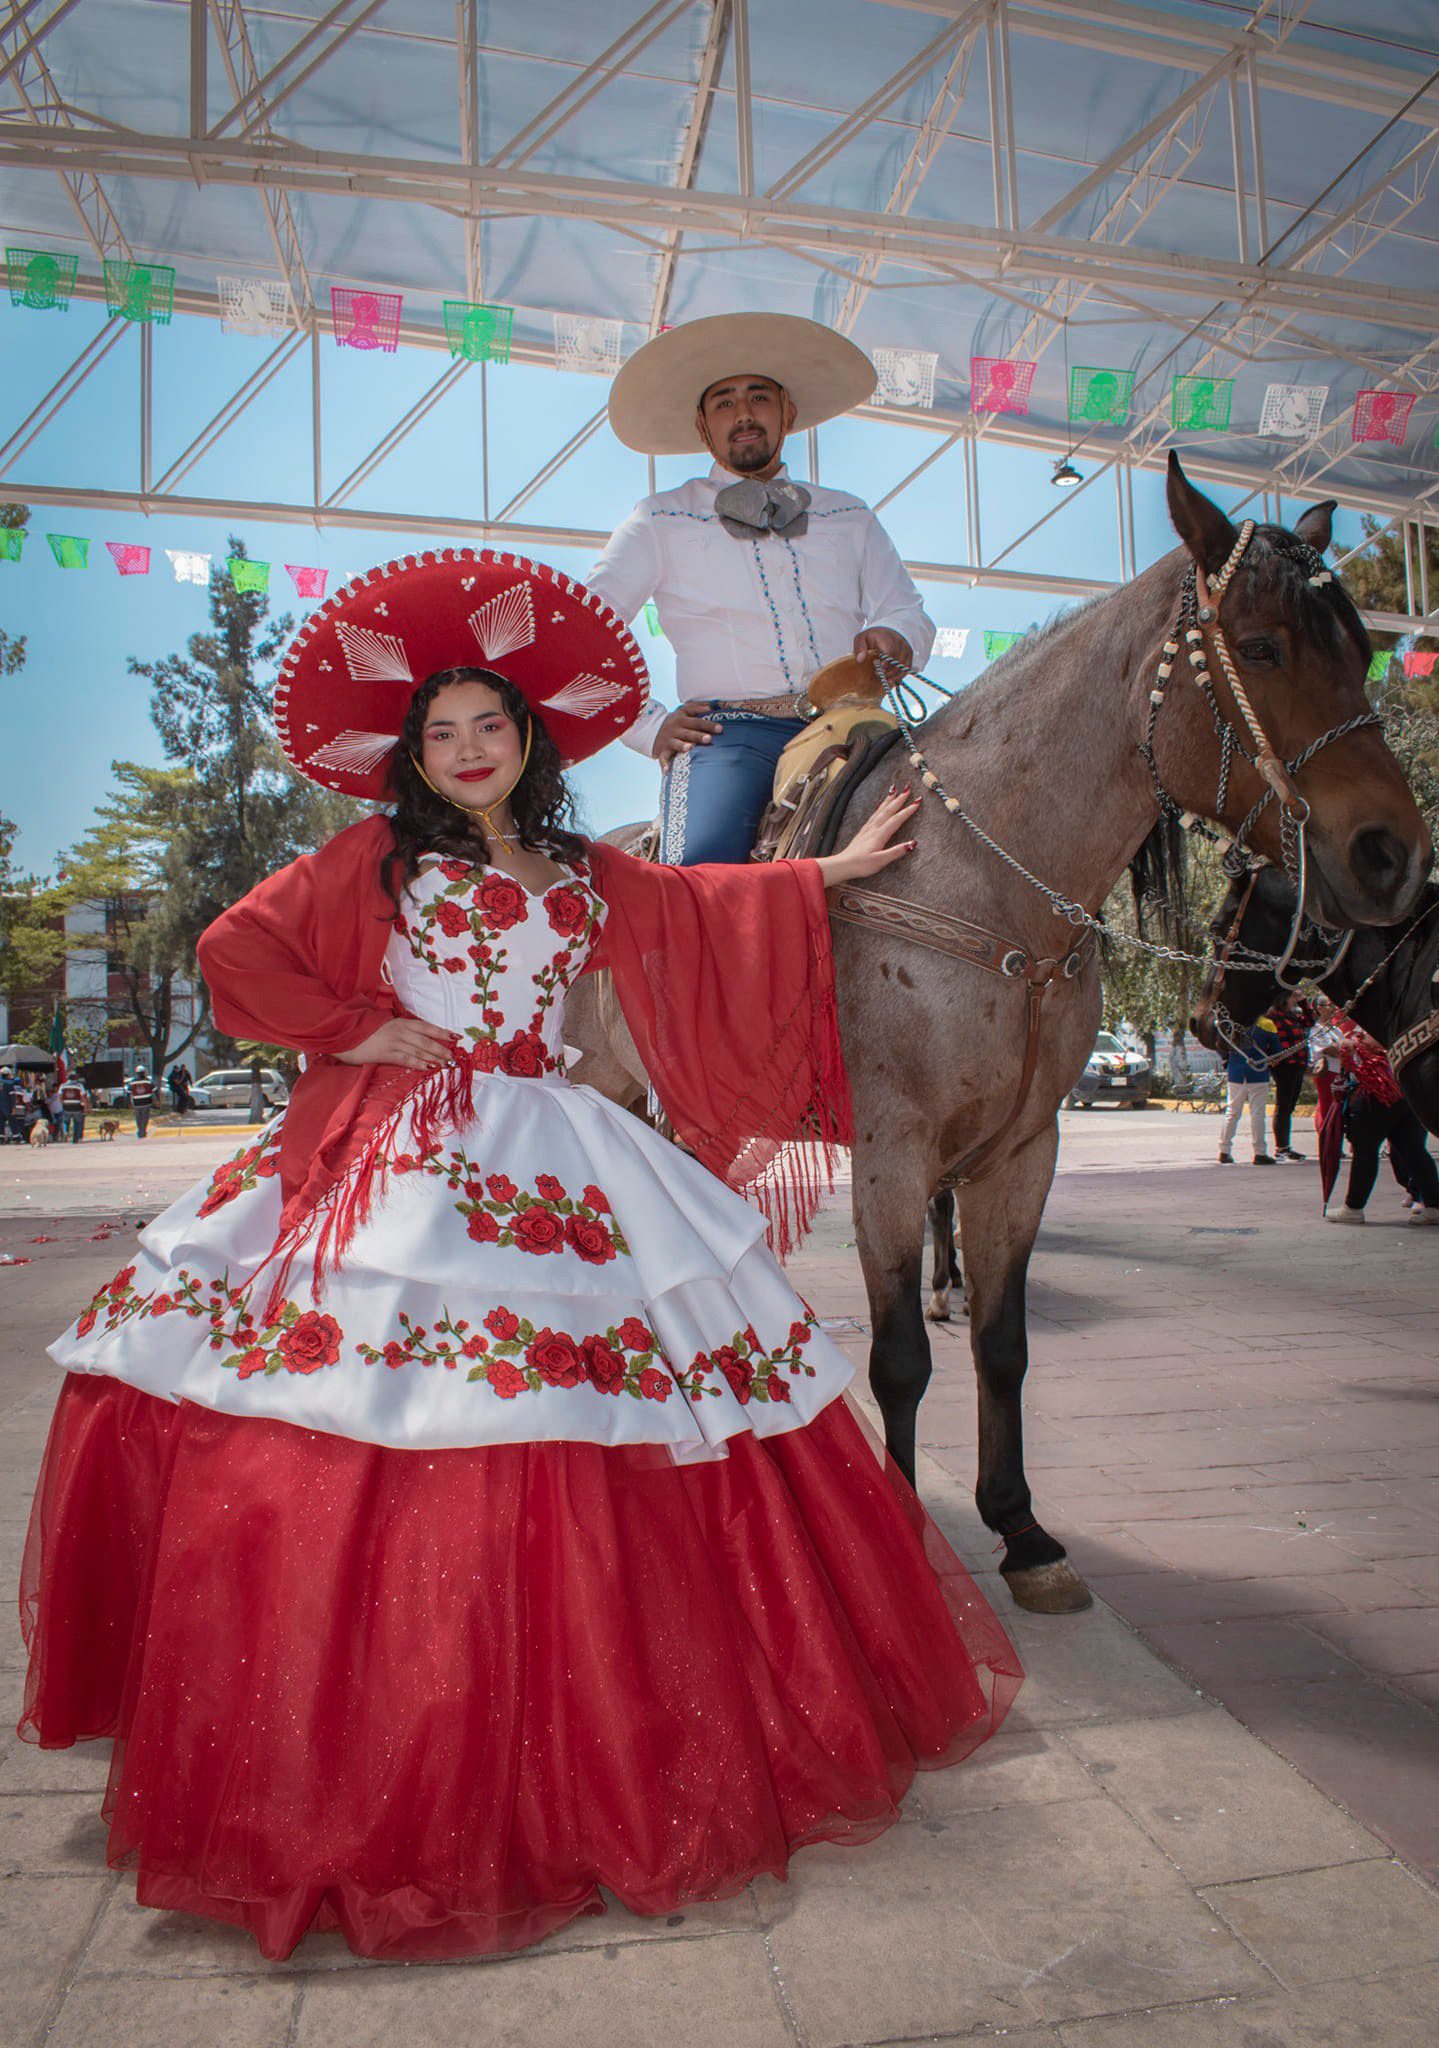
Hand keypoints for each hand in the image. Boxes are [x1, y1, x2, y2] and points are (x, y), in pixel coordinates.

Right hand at [335, 1017, 459, 1069]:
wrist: (344, 1032)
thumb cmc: (364, 1030)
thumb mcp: (385, 1025)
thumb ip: (401, 1029)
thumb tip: (417, 1038)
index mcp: (400, 1022)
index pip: (426, 1026)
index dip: (442, 1032)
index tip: (456, 1037)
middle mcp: (400, 1030)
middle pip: (426, 1040)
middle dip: (442, 1048)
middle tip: (455, 1056)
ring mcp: (393, 1042)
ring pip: (420, 1050)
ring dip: (435, 1057)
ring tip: (447, 1064)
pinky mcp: (386, 1053)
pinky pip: (407, 1059)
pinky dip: (420, 1063)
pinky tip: (430, 1067)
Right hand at [654, 704, 721, 767]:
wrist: (653, 730)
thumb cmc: (677, 721)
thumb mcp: (684, 710)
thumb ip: (698, 707)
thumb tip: (713, 706)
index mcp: (682, 718)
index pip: (697, 721)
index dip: (708, 724)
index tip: (720, 728)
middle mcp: (675, 728)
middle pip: (688, 732)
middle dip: (698, 736)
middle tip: (709, 739)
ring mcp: (668, 740)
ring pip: (676, 743)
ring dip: (682, 746)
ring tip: (690, 747)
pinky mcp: (662, 751)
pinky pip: (663, 758)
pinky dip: (664, 764)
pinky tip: (667, 771)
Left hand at [815, 786, 921, 887]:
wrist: (843, 865)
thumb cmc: (861, 865)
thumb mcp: (880, 861)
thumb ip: (896, 851)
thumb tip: (913, 844)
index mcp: (879, 835)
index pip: (896, 820)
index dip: (907, 811)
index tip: (917, 802)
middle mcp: (873, 829)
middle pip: (888, 811)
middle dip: (899, 800)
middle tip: (908, 789)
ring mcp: (867, 829)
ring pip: (880, 811)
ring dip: (889, 800)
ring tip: (895, 791)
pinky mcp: (863, 832)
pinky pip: (873, 815)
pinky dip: (879, 808)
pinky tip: (880, 805)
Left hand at [853, 628, 912, 681]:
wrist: (886, 632)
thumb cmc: (873, 637)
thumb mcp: (862, 638)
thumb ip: (859, 647)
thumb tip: (860, 659)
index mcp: (886, 638)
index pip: (890, 651)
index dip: (885, 663)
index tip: (878, 668)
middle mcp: (899, 643)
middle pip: (897, 662)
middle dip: (887, 671)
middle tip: (877, 673)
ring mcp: (906, 649)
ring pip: (903, 667)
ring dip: (893, 675)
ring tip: (883, 676)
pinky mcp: (909, 655)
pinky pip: (907, 669)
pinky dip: (899, 676)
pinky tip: (891, 678)